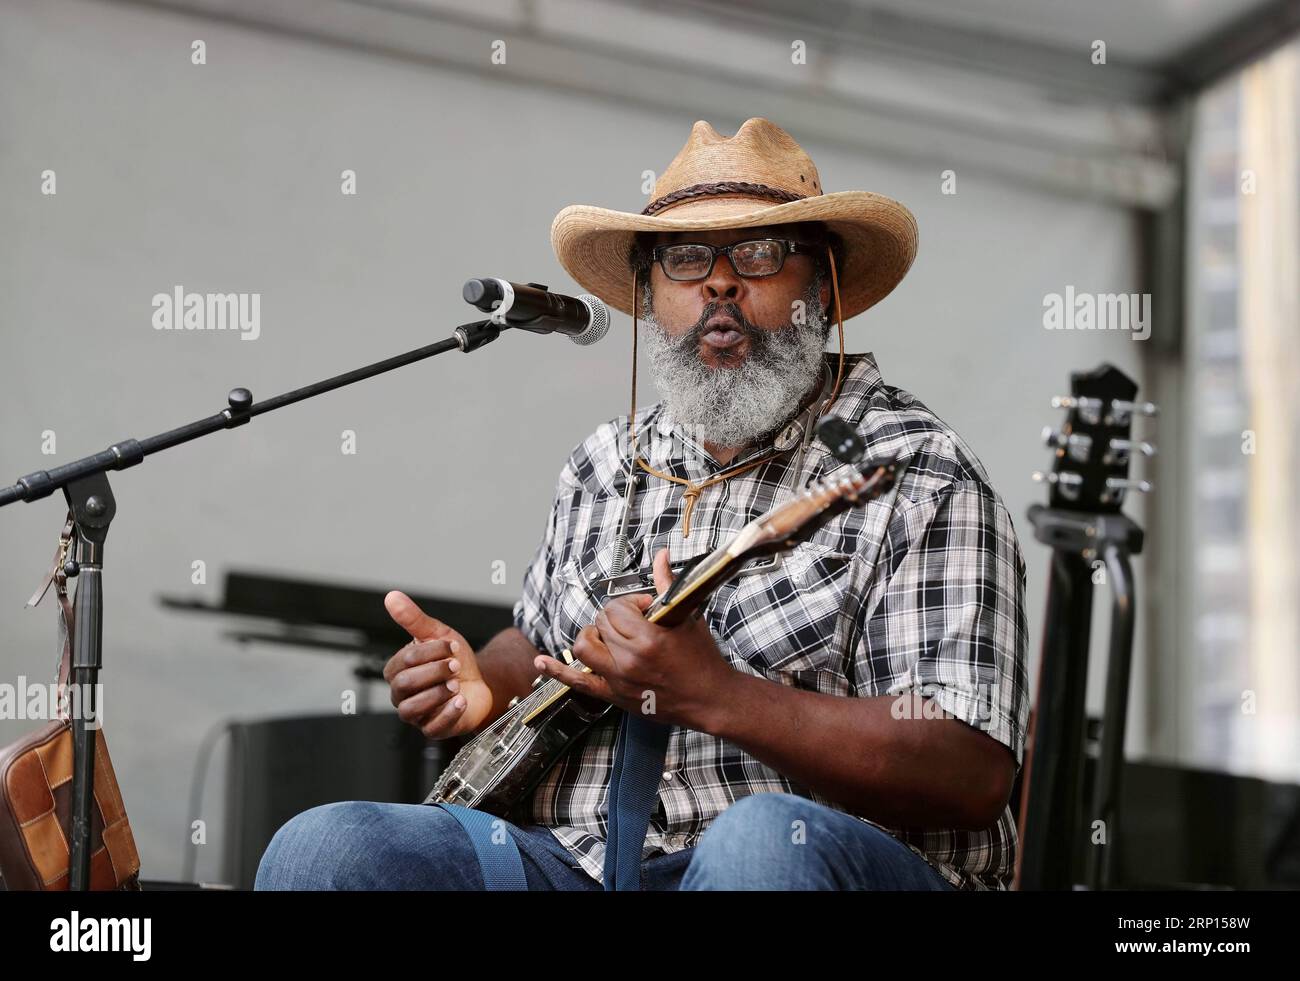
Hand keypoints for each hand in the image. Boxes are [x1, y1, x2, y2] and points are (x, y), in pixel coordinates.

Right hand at [383, 591, 492, 737]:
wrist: (480, 681)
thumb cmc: (454, 659)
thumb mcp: (437, 634)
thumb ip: (414, 619)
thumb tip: (392, 597)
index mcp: (398, 670)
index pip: (404, 661)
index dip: (429, 652)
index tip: (451, 645)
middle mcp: (402, 694)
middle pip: (404, 684)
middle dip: (433, 671)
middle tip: (455, 665)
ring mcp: (416, 714)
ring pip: (411, 709)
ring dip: (436, 693)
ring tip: (456, 684)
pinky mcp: (433, 729)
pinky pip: (432, 728)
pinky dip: (447, 713)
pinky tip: (460, 700)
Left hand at [532, 548, 736, 730]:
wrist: (710, 699)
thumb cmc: (702, 660)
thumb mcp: (687, 618)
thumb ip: (667, 585)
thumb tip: (661, 556)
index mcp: (648, 639)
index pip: (617, 608)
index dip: (631, 603)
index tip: (646, 608)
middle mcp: (629, 660)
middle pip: (601, 624)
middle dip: (616, 617)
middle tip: (636, 621)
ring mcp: (619, 680)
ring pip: (584, 647)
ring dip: (592, 635)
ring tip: (608, 634)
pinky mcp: (615, 696)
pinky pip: (579, 683)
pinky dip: (557, 672)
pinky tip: (541, 664)